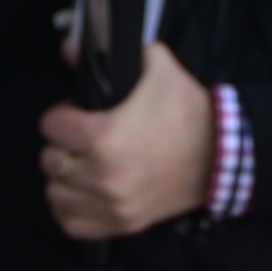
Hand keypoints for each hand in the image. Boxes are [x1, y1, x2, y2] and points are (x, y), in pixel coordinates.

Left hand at [41, 41, 222, 239]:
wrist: (221, 154)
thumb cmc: (189, 113)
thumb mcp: (156, 68)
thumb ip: (108, 53)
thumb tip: (68, 46)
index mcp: (104, 137)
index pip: (50, 126)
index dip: (62, 113)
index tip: (76, 114)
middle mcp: (103, 175)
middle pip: (50, 159)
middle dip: (62, 144)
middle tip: (80, 138)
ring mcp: (112, 204)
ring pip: (55, 193)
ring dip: (62, 178)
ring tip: (79, 165)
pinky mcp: (122, 223)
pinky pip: (71, 224)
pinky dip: (70, 209)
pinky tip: (80, 193)